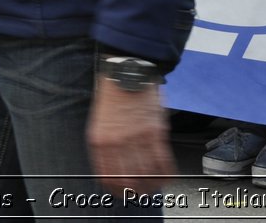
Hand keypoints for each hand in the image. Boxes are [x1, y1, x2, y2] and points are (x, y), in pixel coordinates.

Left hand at [86, 77, 173, 195]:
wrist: (127, 71)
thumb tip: (115, 166)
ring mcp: (138, 138)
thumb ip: (106, 144)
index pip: (107, 177)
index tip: (121, 194)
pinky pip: (164, 162)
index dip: (116, 191)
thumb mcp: (98, 121)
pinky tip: (166, 178)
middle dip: (135, 192)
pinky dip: (166, 174)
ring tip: (153, 188)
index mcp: (99, 140)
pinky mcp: (156, 132)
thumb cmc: (112, 94)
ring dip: (151, 186)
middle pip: (129, 180)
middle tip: (139, 193)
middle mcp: (117, 142)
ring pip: (147, 175)